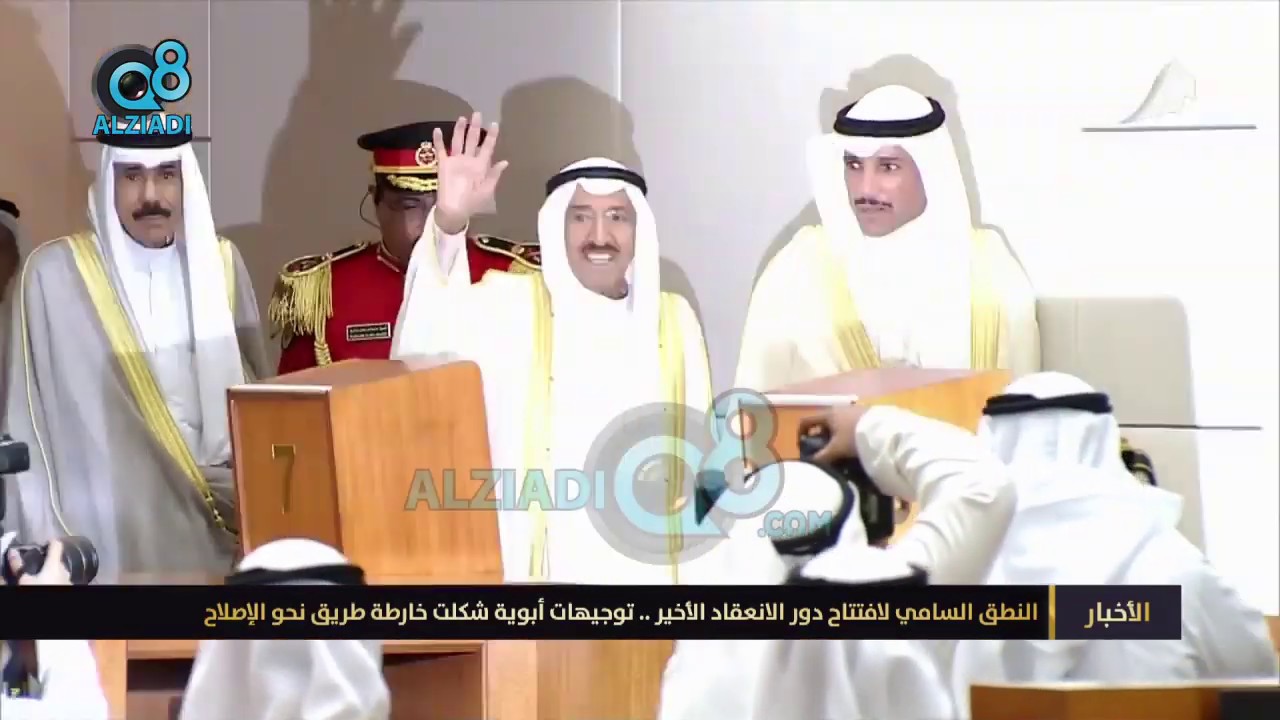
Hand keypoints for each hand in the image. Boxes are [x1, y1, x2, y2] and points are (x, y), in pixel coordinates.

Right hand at [8, 540, 70, 585]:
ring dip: (52, 572)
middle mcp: (65, 570)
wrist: (51, 614)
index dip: (51, 541)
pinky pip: (62, 581)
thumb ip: (18, 566)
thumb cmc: (38, 589)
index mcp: (55, 564)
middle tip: (37, 563)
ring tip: (40, 576)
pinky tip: (47, 584)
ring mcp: (69, 580)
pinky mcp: (70, 588)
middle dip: (48, 561)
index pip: (57, 545)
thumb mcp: (24, 580)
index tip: (45, 541)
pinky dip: (55, 580)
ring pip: (60, 572)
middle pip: (58, 560)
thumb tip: (12, 552)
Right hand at [433, 112, 507, 234]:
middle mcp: (469, 160)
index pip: (487, 148)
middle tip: (477, 114)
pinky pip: (441, 150)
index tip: (495, 124)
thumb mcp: (487, 190)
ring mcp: (456, 161)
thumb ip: (494, 175)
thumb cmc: (472, 202)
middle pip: (472, 140)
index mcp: (481, 166)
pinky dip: (439, 141)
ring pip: (458, 142)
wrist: (455, 210)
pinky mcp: (444, 165)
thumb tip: (505, 162)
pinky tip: (438, 130)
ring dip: (459, 130)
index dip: (491, 136)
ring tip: (462, 118)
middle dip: (475, 128)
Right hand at [796, 403, 869, 463]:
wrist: (885, 430)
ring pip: (837, 425)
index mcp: (828, 414)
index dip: (801, 434)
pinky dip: (847, 435)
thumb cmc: (855, 437)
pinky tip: (854, 446)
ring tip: (840, 452)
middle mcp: (838, 409)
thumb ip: (821, 457)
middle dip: (820, 438)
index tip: (804, 448)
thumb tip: (810, 464)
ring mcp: (852, 410)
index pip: (806, 421)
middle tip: (824, 453)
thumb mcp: (837, 449)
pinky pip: (849, 425)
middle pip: (822, 424)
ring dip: (835, 437)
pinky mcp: (864, 414)